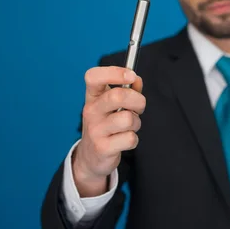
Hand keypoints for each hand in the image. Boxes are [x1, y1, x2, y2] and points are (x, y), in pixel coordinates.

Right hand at [72, 66, 144, 196]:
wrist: (91, 156)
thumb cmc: (106, 124)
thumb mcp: (112, 105)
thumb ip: (126, 89)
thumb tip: (137, 80)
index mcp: (92, 96)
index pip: (93, 76)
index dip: (114, 72)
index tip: (131, 76)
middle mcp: (90, 111)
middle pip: (118, 96)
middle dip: (138, 101)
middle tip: (138, 108)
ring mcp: (95, 130)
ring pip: (128, 119)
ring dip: (136, 123)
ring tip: (129, 127)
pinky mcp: (102, 148)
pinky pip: (129, 138)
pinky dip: (133, 139)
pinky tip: (124, 140)